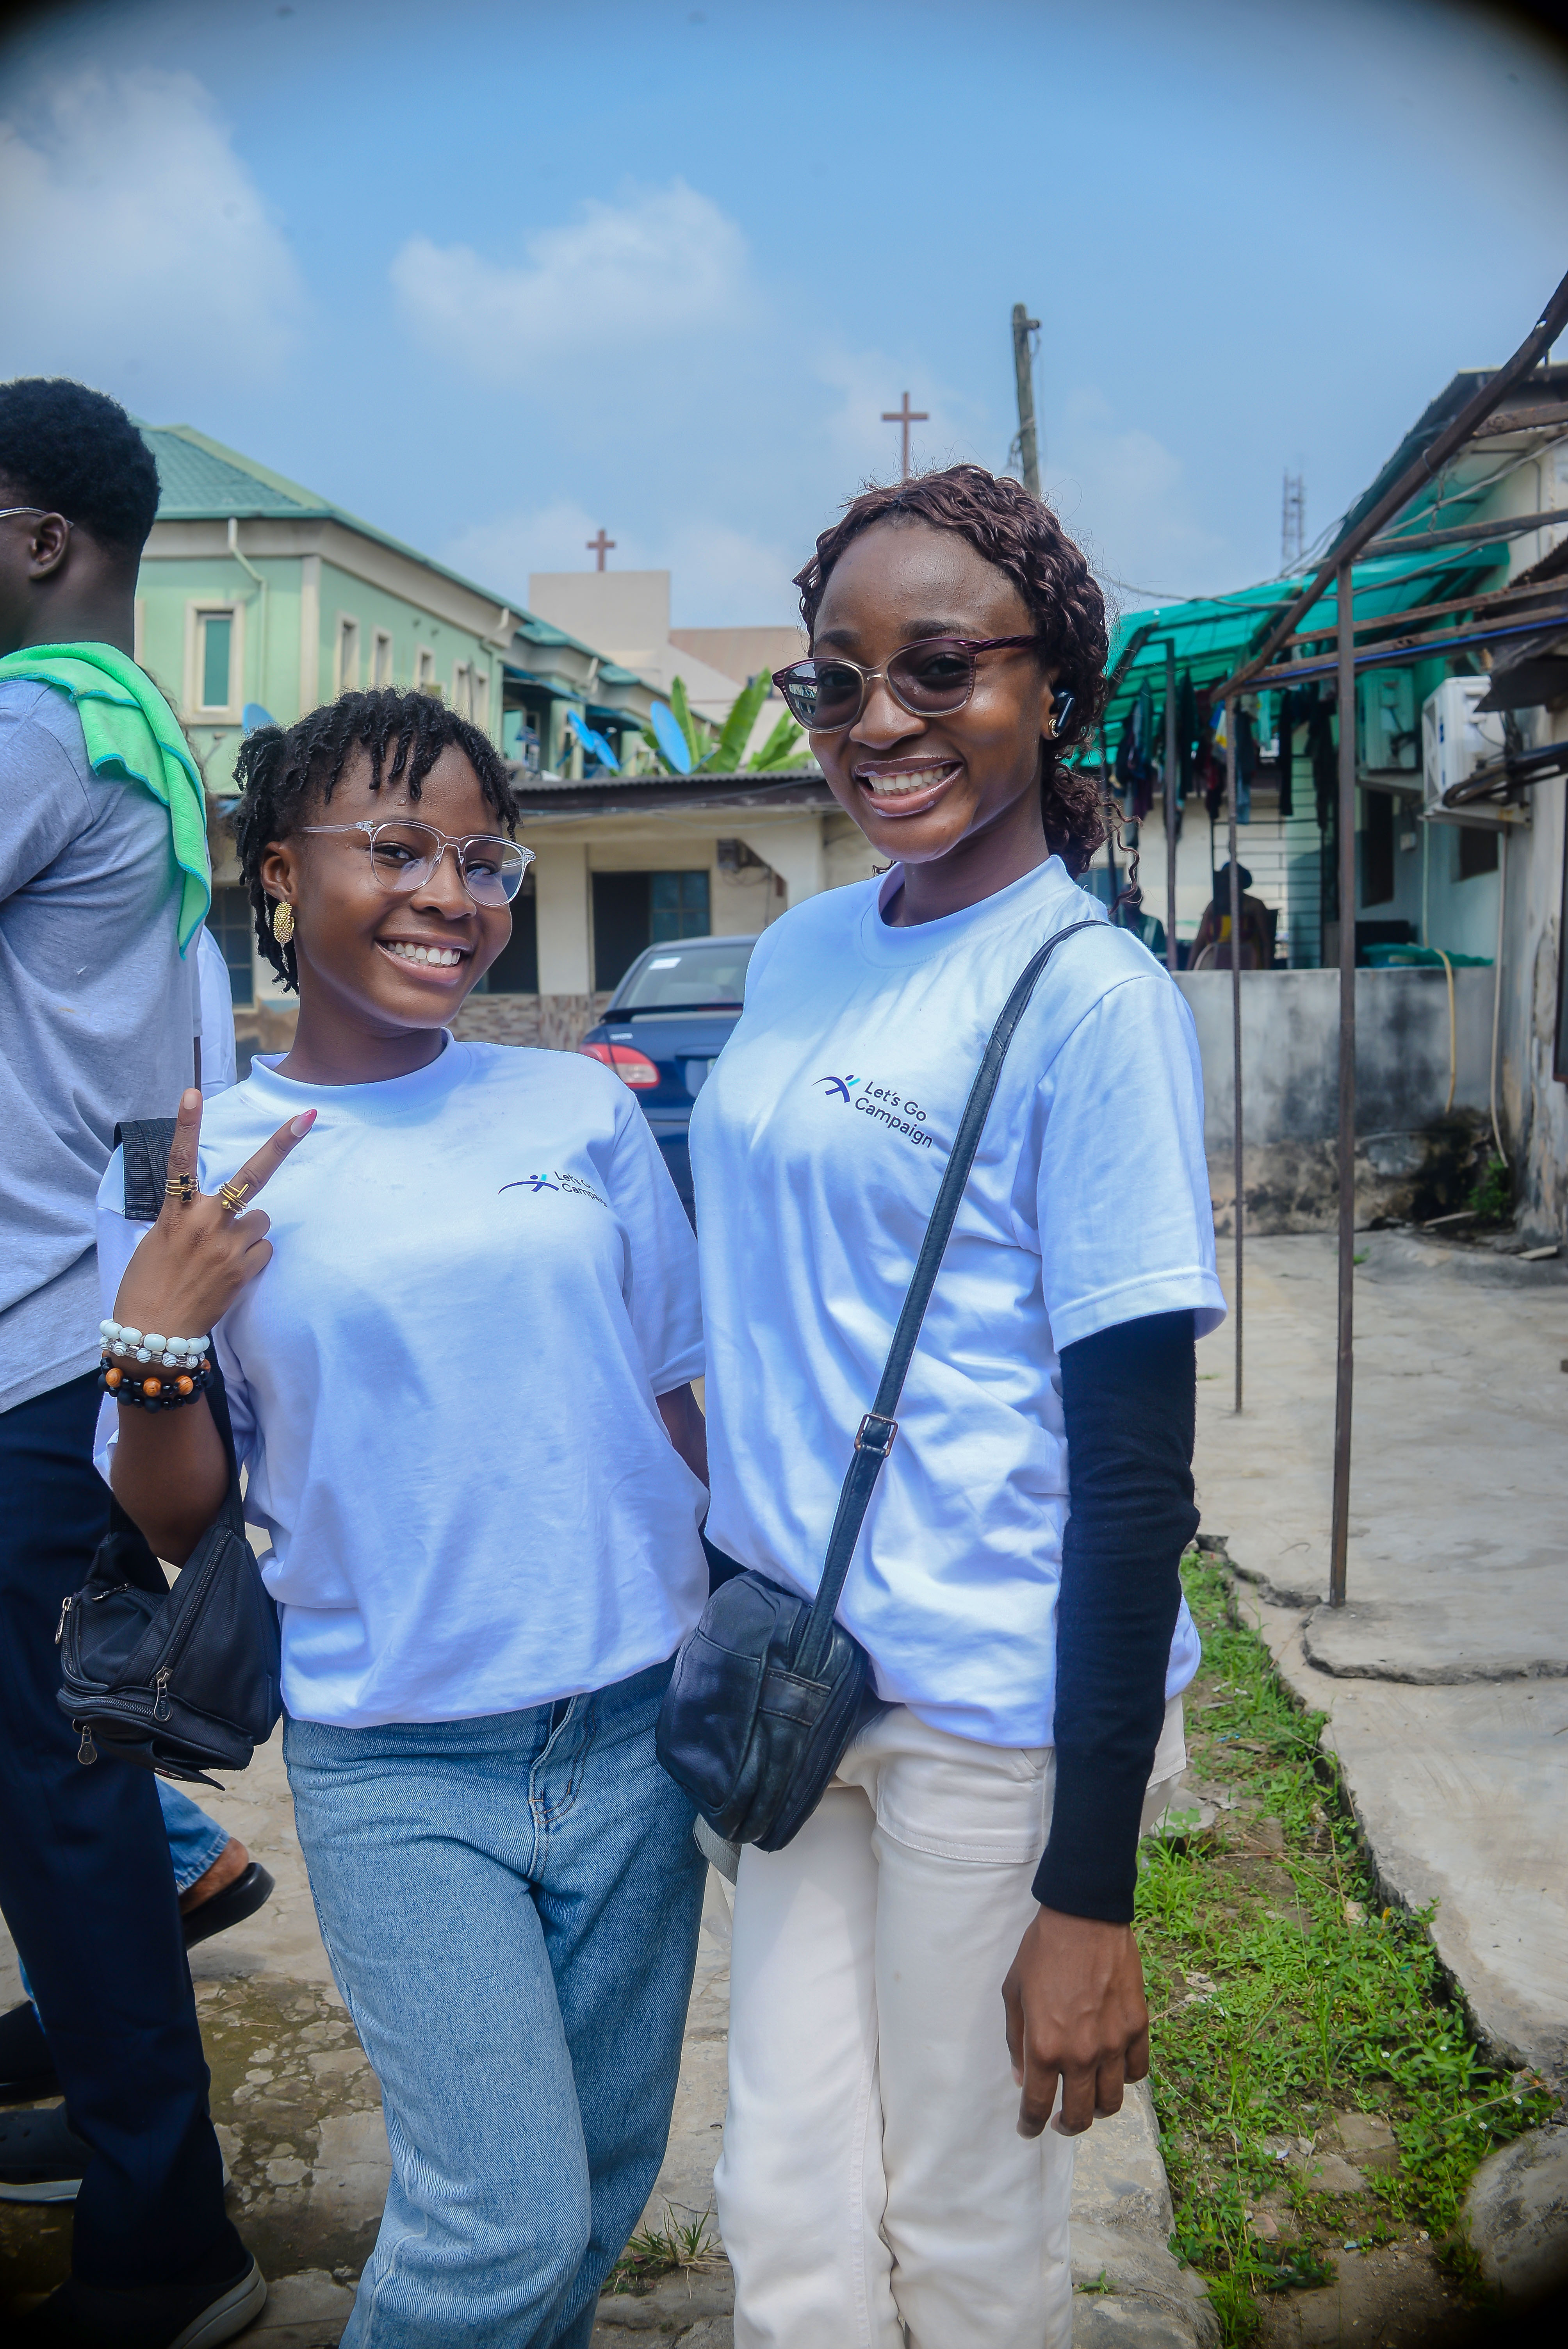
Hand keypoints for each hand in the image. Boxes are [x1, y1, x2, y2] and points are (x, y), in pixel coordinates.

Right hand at [113, 1087, 315, 1345]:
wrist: (154, 1333)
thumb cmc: (148, 1284)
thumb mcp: (157, 1241)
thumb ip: (185, 1217)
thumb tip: (210, 1210)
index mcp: (175, 1212)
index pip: (180, 1160)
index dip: (186, 1125)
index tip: (193, 1093)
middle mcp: (204, 1223)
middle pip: (251, 1177)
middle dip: (281, 1144)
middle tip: (306, 1117)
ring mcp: (227, 1246)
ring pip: (261, 1220)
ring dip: (249, 1230)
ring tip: (223, 1254)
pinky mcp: (243, 1270)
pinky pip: (264, 1249)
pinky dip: (253, 1256)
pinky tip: (231, 1272)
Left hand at [1002, 1906, 1149, 2138]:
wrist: (1084, 1917)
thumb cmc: (1042, 1952)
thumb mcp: (1013, 1993)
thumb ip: (1016, 2040)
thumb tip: (1023, 2078)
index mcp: (1045, 2047)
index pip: (1038, 2106)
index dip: (1031, 2126)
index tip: (1028, 2130)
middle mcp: (1081, 2054)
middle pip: (1079, 2116)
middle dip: (1066, 2126)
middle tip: (1059, 2121)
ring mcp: (1113, 2043)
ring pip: (1111, 2103)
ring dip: (1097, 2110)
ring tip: (1088, 2100)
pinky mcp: (1137, 2027)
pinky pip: (1137, 2072)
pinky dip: (1125, 2079)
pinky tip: (1113, 2070)